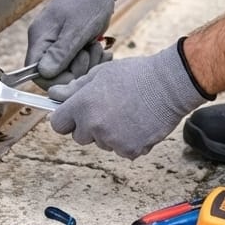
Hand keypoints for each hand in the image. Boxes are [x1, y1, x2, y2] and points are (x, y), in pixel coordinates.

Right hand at [26, 0, 127, 83]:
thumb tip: (44, 73)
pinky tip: (102, 50)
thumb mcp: (78, 27)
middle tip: (92, 53)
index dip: (57, 80)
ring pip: (70, 71)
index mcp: (40, 37)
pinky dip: (93, 61)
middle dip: (77, 70)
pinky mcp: (71, 46)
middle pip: (55, 75)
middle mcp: (45, 43)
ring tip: (98, 48)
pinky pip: (79, 63)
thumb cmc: (89, 0)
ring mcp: (58, 45)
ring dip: (89, 64)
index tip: (77, 72)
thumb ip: (61, 51)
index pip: (36, 73)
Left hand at [48, 44, 206, 158]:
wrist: (170, 84)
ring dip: (110, 134)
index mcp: (83, 106)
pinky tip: (139, 123)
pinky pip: (122, 150)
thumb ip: (75, 88)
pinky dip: (129, 141)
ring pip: (102, 143)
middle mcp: (94, 126)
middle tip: (109, 108)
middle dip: (89, 126)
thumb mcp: (101, 73)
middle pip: (80, 136)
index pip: (58, 124)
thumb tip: (54, 94)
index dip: (67, 118)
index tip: (75, 114)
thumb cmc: (137, 74)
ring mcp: (112, 141)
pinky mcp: (130, 150)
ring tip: (128, 112)